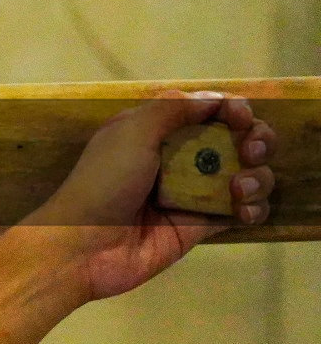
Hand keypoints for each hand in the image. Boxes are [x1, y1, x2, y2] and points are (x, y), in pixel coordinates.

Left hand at [24, 90, 276, 304]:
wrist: (86, 245)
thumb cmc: (104, 182)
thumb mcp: (131, 133)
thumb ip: (171, 110)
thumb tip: (212, 98)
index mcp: (157, 130)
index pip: (207, 110)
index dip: (232, 110)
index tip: (239, 118)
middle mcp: (179, 157)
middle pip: (237, 140)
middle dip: (256, 140)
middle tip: (250, 151)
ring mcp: (194, 192)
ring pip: (247, 175)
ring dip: (257, 177)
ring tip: (238, 188)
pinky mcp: (203, 224)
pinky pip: (243, 211)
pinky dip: (254, 208)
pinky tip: (243, 211)